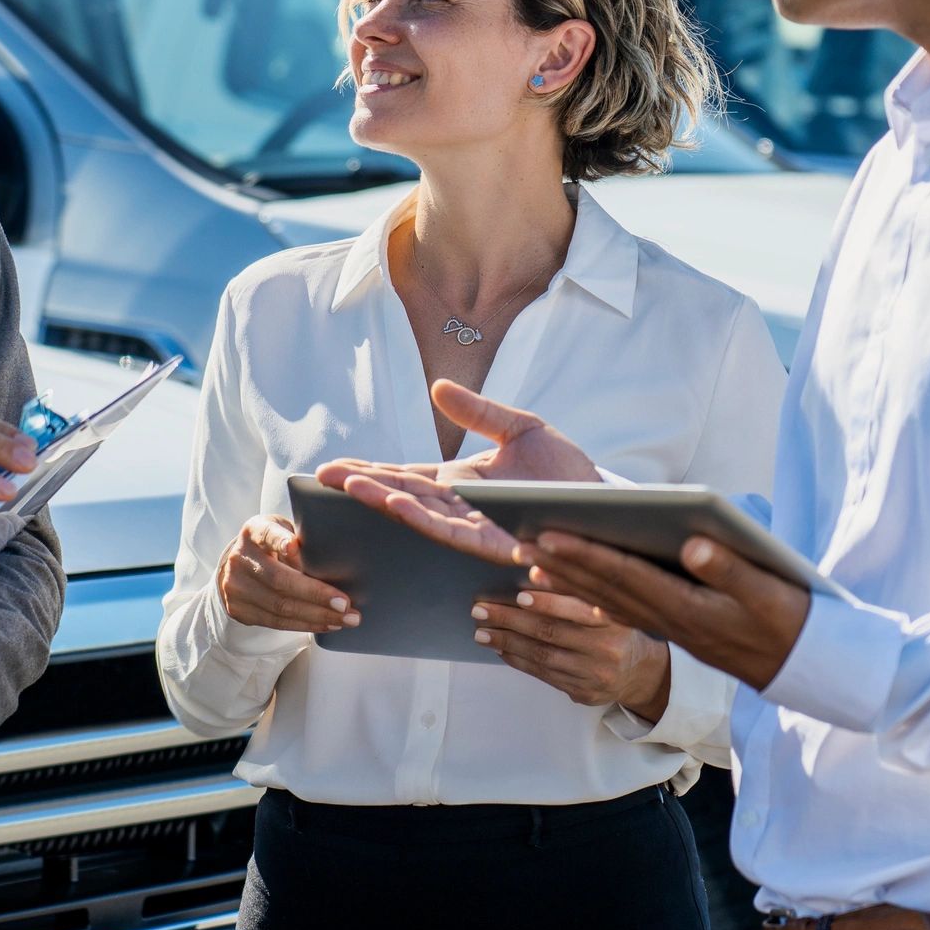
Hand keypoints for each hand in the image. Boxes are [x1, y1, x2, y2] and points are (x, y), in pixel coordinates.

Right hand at [216, 515, 359, 632]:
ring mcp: (235, 586)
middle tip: (344, 604)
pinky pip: (276, 622)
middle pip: (279, 579)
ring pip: (279, 606)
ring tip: (344, 619)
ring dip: (316, 615)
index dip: (279, 540)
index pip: (266, 534)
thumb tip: (333, 564)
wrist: (238, 566)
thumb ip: (301, 542)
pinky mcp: (238, 609)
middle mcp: (240, 558)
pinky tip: (327, 624)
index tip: (293, 545)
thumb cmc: (273, 546)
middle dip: (315, 594)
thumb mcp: (283, 532)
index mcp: (254, 532)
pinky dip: (305, 625)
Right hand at [315, 381, 597, 564]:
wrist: (606, 506)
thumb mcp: (520, 429)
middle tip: (323, 479)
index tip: (335, 468)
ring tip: (350, 487)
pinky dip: (421, 518)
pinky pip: (450, 530)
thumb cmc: (567, 473)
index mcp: (461, 483)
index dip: (372, 471)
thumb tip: (438, 388)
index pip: (407, 476)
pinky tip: (396, 505)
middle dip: (362, 486)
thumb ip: (479, 412)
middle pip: (402, 494)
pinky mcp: (494, 542)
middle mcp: (461, 508)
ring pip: (418, 514)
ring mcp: (474, 527)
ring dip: (382, 500)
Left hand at [471, 589, 671, 718]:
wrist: (642, 674)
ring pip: (543, 656)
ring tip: (482, 632)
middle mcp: (606, 649)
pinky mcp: (583, 692)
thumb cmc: (618, 630)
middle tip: (481, 610)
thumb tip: (532, 574)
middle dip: (511, 620)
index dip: (548, 602)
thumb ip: (579, 595)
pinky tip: (501, 649)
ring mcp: (594, 674)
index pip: (577, 609)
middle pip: (551, 633)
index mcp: (615, 621)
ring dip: (508, 643)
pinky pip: (544, 675)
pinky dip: (519, 661)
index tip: (518, 594)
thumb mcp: (611, 608)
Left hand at [520, 532, 809, 691]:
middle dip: (557, 570)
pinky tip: (559, 595)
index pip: (625, 575)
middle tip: (515, 546)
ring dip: (559, 591)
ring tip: (521, 572)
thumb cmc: (785, 621)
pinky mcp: (665, 629)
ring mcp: (663, 628)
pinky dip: (580, 605)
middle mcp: (666, 620)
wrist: (797, 665)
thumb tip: (692, 544)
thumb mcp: (767, 593)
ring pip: (600, 607)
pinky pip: (613, 617)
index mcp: (687, 607)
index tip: (549, 535)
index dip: (586, 555)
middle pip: (601, 591)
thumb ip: (729, 568)